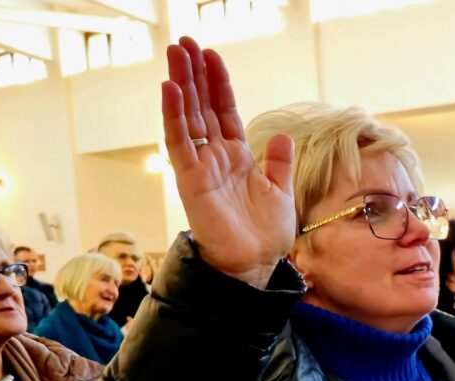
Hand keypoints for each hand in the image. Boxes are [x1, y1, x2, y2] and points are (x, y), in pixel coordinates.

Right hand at [161, 37, 294, 288]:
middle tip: (182, 42)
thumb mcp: (280, 191)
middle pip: (201, 106)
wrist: (256, 264)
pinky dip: (175, 115)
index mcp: (237, 157)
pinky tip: (171, 89)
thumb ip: (279, 163)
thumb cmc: (265, 234)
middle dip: (193, 74)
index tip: (210, 54)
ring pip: (187, 117)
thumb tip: (283, 136)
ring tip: (175, 53)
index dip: (217, 83)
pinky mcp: (191, 179)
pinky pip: (180, 142)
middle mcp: (215, 157)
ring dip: (181, 84)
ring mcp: (201, 166)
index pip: (224, 111)